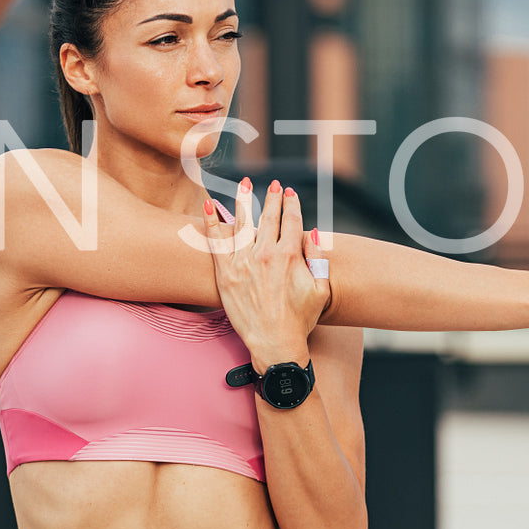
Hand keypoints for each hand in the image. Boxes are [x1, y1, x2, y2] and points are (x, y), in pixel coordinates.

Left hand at [202, 178, 330, 368]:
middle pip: (269, 217)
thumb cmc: (300, 320)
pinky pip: (216, 242)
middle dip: (273, 198)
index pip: (291, 220)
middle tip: (274, 185)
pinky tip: (209, 205)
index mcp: (290, 256)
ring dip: (245, 200)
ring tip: (245, 183)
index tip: (290, 193)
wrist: (274, 344)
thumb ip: (317, 259)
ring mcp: (244, 262)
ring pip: (243, 223)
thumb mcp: (319, 290)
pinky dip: (212, 222)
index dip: (291, 204)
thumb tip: (311, 232)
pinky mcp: (225, 273)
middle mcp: (266, 254)